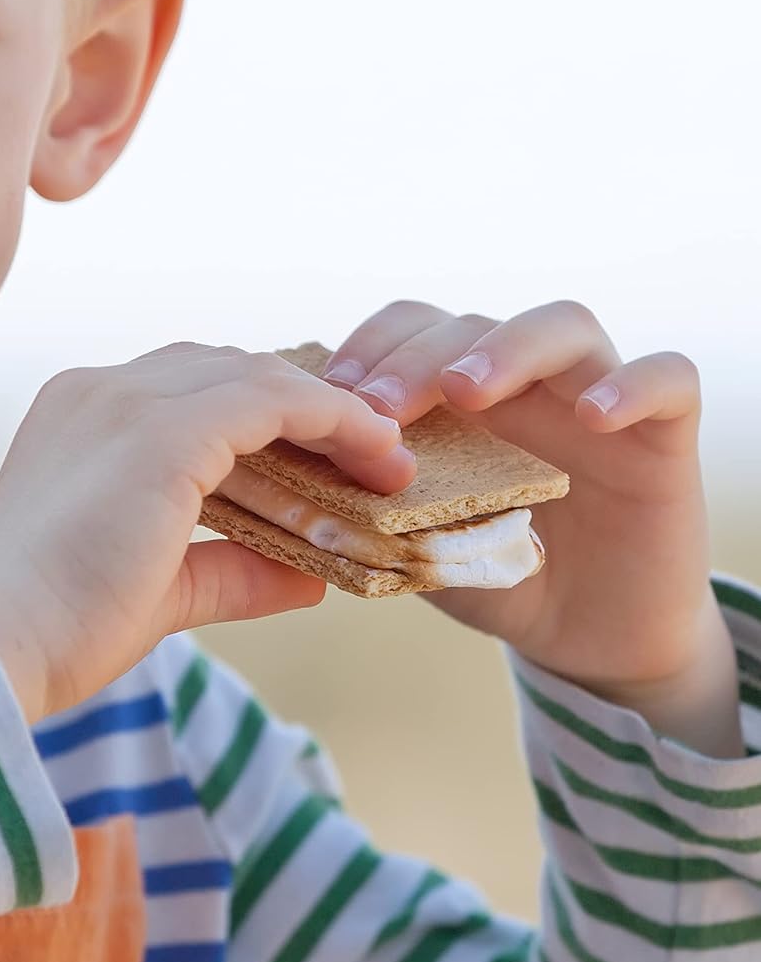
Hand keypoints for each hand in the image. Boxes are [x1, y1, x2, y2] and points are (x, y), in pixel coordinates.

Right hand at [0, 344, 415, 722]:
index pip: (189, 387)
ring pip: (255, 375)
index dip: (264, 411)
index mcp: (79, 416)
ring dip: (328, 410)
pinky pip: (270, 400)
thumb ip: (233, 570)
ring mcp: (125, 402)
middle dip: (301, 404)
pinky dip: (331, 419)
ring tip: (384, 456)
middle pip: (226, 368)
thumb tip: (312, 577)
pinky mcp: (160, 432)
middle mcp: (99, 391)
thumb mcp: (159, 589)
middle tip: (368, 452)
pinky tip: (373, 452)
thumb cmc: (52, 630)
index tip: (323, 451)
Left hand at [324, 300, 734, 744]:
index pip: (408, 331)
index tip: (328, 396)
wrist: (586, 636)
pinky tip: (595, 416)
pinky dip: (634, 385)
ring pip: (563, 326)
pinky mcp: (663, 435)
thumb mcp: (420, 544)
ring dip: (507, 348)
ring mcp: (593, 398)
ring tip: (466, 390)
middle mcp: (522, 383)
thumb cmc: (494, 578)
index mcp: (456, 398)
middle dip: (415, 356)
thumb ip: (371, 511)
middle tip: (378, 405)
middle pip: (469, 324)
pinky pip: (669, 380)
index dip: (367, 349)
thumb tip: (292, 493)